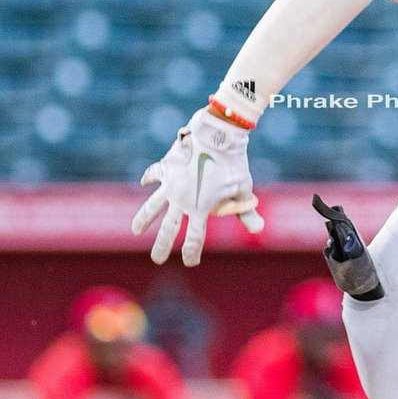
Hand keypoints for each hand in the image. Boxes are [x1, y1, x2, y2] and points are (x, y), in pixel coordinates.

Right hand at [132, 107, 263, 265]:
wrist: (217, 136)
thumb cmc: (233, 164)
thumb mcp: (243, 189)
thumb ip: (246, 211)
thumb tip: (259, 230)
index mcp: (201, 208)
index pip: (194, 237)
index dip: (192, 252)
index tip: (191, 262)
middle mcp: (182, 200)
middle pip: (168, 229)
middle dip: (162, 246)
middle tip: (157, 259)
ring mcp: (171, 184)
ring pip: (153, 206)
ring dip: (144, 219)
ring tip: (136, 231)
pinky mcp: (167, 168)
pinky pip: (154, 174)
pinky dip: (149, 178)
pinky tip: (144, 182)